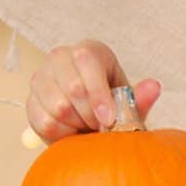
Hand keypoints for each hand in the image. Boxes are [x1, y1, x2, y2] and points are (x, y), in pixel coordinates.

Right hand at [26, 40, 161, 143]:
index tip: (109, 119)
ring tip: (87, 127)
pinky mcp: (31, 100)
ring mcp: (41, 77)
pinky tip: (72, 131)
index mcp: (89, 52)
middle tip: (101, 127)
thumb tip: (154, 86)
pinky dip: (63, 134)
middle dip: (91, 115)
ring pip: (58, 106)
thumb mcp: (129, 106)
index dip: (98, 92)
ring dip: (78, 125)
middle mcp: (61, 57)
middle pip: (73, 86)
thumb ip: (140, 99)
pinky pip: (45, 121)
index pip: (86, 59)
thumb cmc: (112, 110)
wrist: (91, 127)